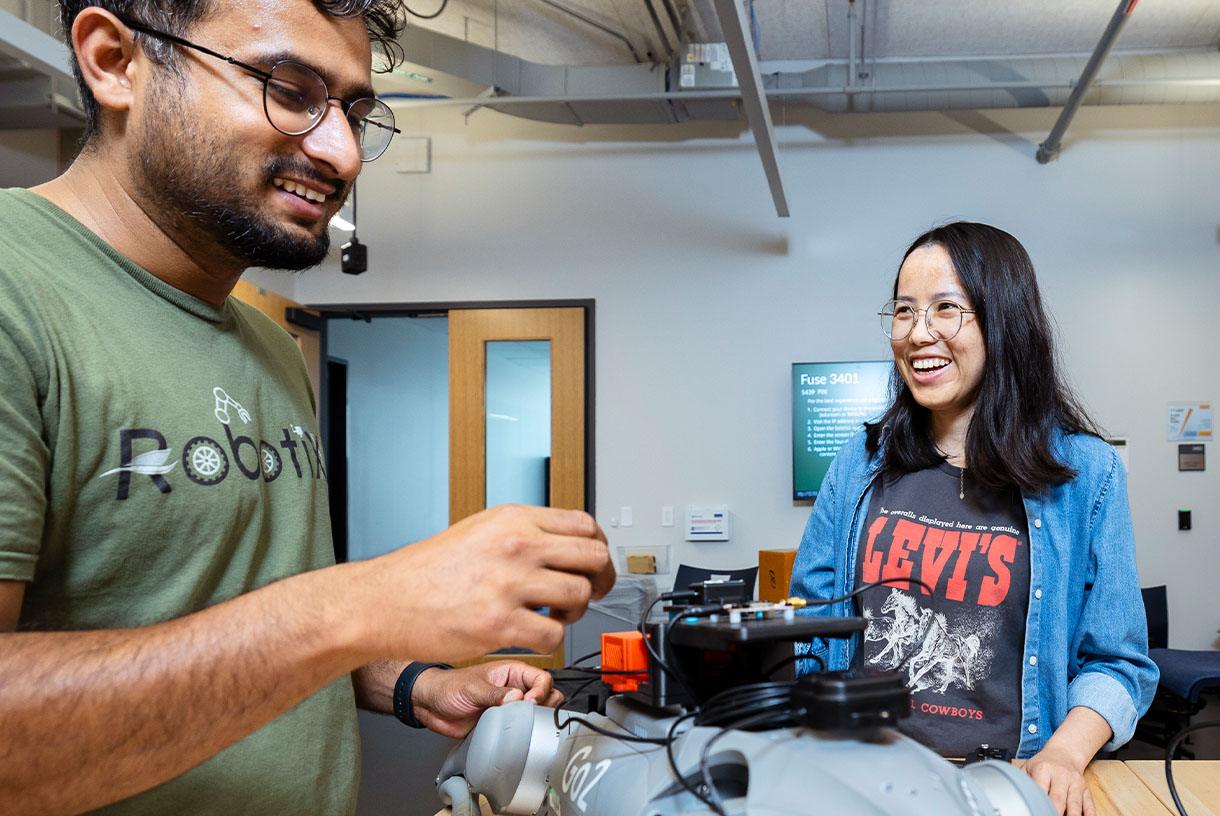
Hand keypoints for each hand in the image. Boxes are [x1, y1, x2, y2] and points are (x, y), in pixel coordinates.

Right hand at [352, 505, 613, 661]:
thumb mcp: (480, 530)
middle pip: (593, 558)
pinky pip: (554, 636)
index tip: (595, 565)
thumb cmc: (427, 570)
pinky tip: (532, 635)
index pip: (585, 525)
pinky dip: (550, 641)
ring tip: (552, 615)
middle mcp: (516, 546)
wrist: (384, 601)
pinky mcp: (498, 625)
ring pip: (579, 597)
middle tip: (588, 594)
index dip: (598, 549)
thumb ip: (524, 533)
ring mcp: (509, 584)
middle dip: (599, 581)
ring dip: (574, 613)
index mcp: (514, 519)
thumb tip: (566, 545)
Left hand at [411, 660, 563, 737]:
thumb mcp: (472, 688)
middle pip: (546, 695)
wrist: (431, 706)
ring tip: (523, 724)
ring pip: (537, 713)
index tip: (529, 703)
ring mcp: (511, 706)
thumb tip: (518, 698)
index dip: (541, 691)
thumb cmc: (448, 687)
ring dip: (535, 719)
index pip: (541, 678)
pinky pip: (522, 728)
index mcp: (512, 672)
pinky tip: (516, 735)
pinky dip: (524, 732)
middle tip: (530, 715)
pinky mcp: (504, 723)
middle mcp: (515, 688)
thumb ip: (495, 693)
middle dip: (544, 706)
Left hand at [1023, 745, 1094, 815]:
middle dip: (1055, 812)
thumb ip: (1023, 781)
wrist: (1064, 752)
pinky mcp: (1086, 789)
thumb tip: (1014, 795)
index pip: (1041, 790)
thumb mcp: (1029, 767)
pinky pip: (1089, 804)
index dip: (1039, 803)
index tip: (1037, 810)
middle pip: (1058, 799)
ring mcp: (1075, 783)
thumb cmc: (1043, 764)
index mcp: (1044, 770)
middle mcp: (1061, 775)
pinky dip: (1088, 814)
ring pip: (1075, 804)